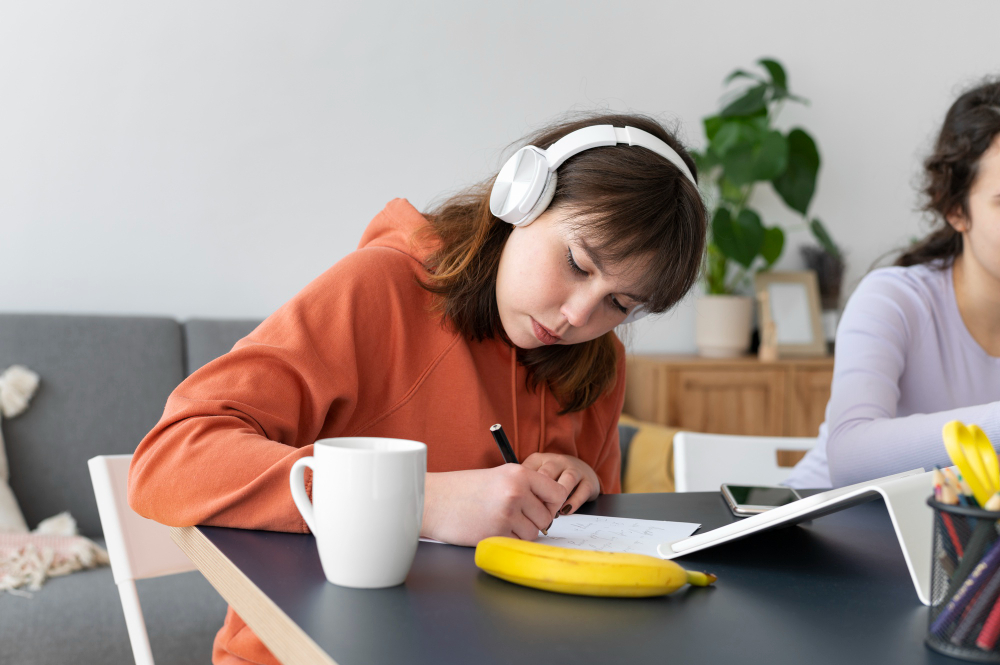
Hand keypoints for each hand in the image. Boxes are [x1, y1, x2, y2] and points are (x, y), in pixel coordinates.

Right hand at [421, 466, 568, 545]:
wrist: (433, 500)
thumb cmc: (462, 490)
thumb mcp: (498, 476)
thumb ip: (525, 487)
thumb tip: (551, 506)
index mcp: (518, 473)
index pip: (557, 492)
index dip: (551, 504)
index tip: (541, 507)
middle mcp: (516, 491)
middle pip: (546, 517)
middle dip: (533, 521)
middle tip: (513, 517)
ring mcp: (507, 513)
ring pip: (533, 533)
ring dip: (520, 532)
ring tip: (498, 521)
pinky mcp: (497, 533)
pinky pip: (517, 543)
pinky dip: (507, 540)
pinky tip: (490, 528)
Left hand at [521, 453, 599, 515]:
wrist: (581, 470)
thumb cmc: (553, 477)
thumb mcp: (536, 476)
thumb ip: (525, 486)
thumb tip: (515, 504)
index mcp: (540, 459)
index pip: (529, 471)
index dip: (525, 489)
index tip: (521, 505)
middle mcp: (557, 461)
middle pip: (548, 474)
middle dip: (541, 493)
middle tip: (536, 511)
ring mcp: (574, 469)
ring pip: (568, 478)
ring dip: (559, 496)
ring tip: (551, 512)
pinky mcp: (588, 481)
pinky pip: (583, 490)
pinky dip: (574, 502)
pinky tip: (565, 511)